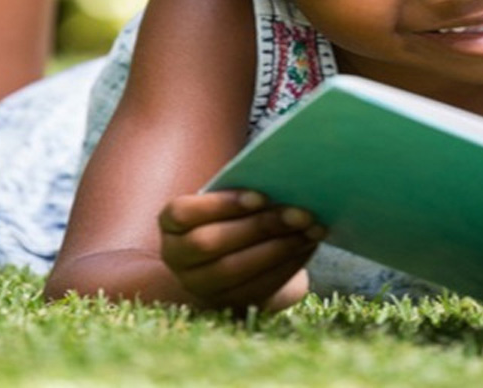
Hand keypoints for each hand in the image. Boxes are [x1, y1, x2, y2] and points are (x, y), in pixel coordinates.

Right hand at [157, 190, 325, 309]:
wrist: (237, 258)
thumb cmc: (234, 216)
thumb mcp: (230, 202)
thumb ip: (246, 191)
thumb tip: (282, 178)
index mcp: (171, 225)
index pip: (183, 213)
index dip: (220, 204)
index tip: (261, 196)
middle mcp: (178, 259)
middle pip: (210, 244)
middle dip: (258, 227)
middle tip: (299, 213)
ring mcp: (201, 286)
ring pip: (234, 269)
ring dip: (278, 248)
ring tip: (310, 229)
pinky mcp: (228, 304)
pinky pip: (255, 288)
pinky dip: (286, 266)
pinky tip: (307, 247)